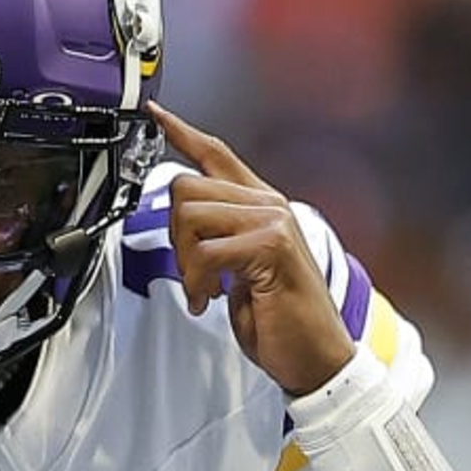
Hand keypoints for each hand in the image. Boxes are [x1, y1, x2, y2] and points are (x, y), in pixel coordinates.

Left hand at [155, 104, 360, 396]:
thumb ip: (217, 237)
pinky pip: (206, 250)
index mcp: (262, 206)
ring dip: (185, 261)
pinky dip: (198, 281)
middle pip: (187, 186)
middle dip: (173, 236)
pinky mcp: (272, 246)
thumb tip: (182, 224)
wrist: (315, 355)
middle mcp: (269, 205)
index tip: (155, 115)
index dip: (182, 132)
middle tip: (192, 274)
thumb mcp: (240, 270)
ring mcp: (273, 222)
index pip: (217, 154)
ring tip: (204, 288)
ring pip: (191, 213)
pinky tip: (212, 299)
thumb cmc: (282, 319)